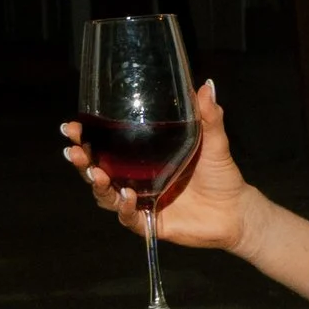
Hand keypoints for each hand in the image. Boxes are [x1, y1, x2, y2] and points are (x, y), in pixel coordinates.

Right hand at [64, 76, 253, 255]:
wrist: (236, 210)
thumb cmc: (220, 174)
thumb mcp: (214, 141)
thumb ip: (208, 116)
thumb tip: (206, 85)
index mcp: (141, 158)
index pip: (104, 146)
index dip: (85, 137)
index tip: (72, 125)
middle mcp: (135, 179)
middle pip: (96, 170)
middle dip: (81, 160)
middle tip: (73, 149)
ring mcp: (140, 202)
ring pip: (106, 195)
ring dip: (97, 184)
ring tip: (96, 172)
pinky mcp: (150, 223)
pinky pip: (129, 218)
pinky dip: (125, 207)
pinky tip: (127, 196)